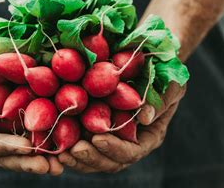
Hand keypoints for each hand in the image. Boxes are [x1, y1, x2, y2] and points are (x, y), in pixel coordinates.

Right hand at [0, 57, 63, 174]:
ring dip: (39, 160)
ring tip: (60, 166)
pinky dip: (46, 144)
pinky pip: (31, 137)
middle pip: (4, 156)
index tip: (27, 147)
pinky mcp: (16, 125)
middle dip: (26, 162)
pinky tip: (64, 148)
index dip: (5, 147)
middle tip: (48, 166)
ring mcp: (1, 133)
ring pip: (19, 153)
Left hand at [58, 83, 185, 172]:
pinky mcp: (93, 128)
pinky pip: (81, 142)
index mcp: (148, 136)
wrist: (149, 62)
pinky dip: (68, 143)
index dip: (115, 148)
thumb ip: (160, 100)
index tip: (98, 138)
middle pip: (109, 161)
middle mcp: (129, 142)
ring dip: (76, 157)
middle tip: (74, 150)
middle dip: (91, 157)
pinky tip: (53, 140)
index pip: (131, 151)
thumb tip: (145, 118)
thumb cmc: (164, 72)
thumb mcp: (170, 83)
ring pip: (93, 157)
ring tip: (60, 152)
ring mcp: (111, 138)